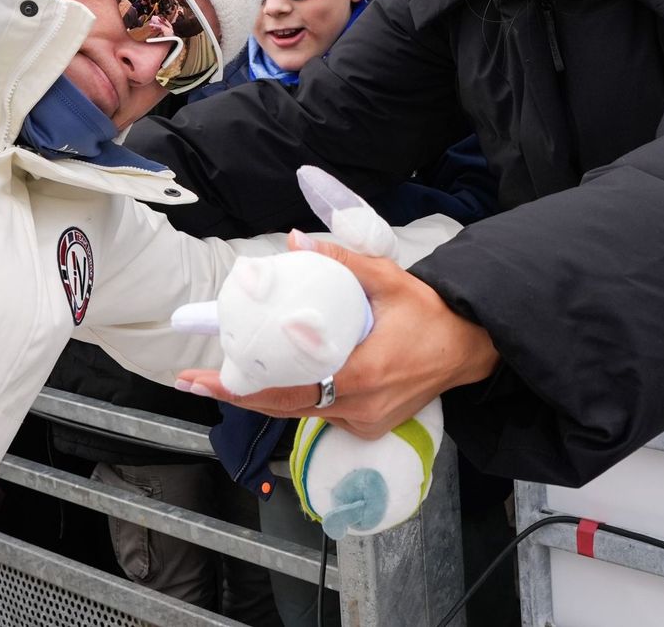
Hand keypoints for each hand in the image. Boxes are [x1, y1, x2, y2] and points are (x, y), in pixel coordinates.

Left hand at [176, 232, 498, 439]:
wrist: (471, 346)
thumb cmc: (429, 312)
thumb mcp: (386, 278)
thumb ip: (340, 261)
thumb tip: (295, 240)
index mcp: (362, 373)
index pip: (288, 387)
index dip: (243, 387)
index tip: (205, 379)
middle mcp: (360, 405)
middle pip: (283, 407)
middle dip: (235, 395)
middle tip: (192, 381)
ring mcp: (364, 420)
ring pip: (299, 414)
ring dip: (259, 400)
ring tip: (218, 383)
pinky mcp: (369, 424)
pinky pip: (320, 415)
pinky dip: (291, 400)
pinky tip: (264, 386)